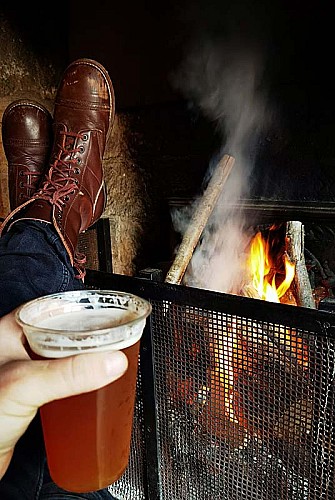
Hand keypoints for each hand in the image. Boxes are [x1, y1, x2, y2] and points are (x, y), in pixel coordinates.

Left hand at [0, 310, 127, 478]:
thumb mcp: (24, 384)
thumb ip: (68, 373)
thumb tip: (113, 361)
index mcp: (12, 330)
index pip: (57, 308)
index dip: (87, 309)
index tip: (114, 315)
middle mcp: (20, 348)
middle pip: (66, 332)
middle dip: (94, 336)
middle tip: (120, 341)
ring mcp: (26, 373)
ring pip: (66, 357)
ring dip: (89, 361)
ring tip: (112, 364)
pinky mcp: (31, 397)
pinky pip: (62, 382)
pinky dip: (81, 383)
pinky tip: (93, 390)